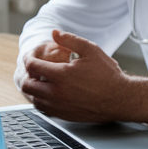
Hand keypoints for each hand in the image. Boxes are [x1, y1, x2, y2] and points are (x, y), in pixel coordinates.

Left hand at [16, 30, 147, 123]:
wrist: (120, 98)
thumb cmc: (108, 75)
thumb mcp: (91, 50)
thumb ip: (70, 39)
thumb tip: (54, 33)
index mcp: (61, 75)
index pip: (32, 66)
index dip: (28, 58)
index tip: (32, 56)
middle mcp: (57, 93)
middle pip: (27, 85)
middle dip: (27, 74)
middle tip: (35, 69)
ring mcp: (59, 106)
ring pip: (33, 98)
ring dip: (34, 88)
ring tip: (42, 80)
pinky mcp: (63, 115)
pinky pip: (43, 109)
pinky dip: (42, 100)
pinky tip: (50, 92)